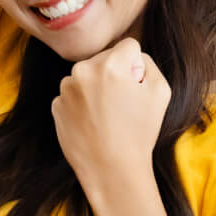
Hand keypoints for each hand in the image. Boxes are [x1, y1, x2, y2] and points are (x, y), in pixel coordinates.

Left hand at [51, 37, 171, 200]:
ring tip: (107, 115)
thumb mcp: (160, 92)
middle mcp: (82, 71)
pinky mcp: (55, 105)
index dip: (136, 65)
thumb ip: (148, 64)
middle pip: (104, 59)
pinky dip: (81, 103)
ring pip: (86, 76)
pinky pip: (72, 94)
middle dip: (114, 74)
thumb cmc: (139, 133)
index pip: (128, 46)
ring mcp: (65, 89)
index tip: (135, 85)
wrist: (111, 170)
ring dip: (95, 87)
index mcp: (110, 65)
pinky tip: (92, 123)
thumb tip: (133, 58)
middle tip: (122, 104)